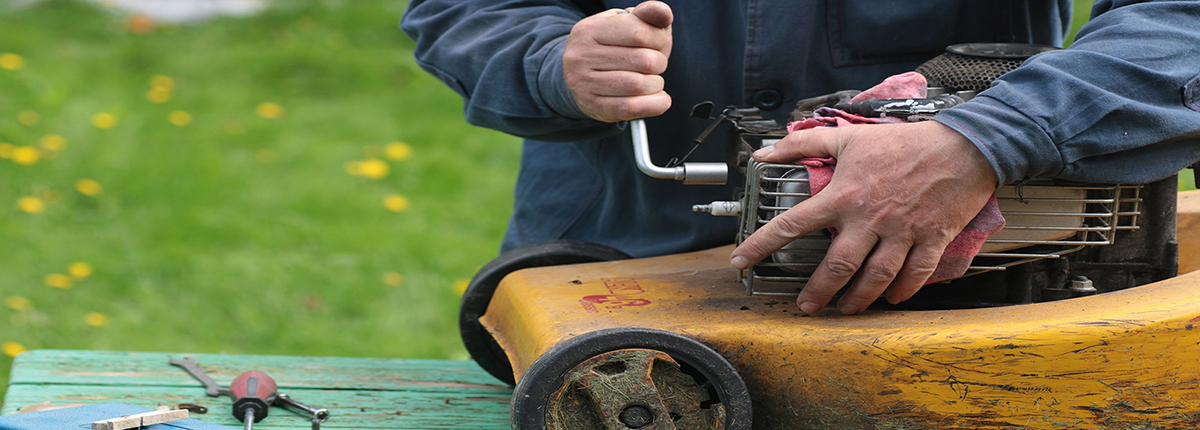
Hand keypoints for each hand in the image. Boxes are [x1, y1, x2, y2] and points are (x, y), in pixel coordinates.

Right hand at [563, 1, 672, 121]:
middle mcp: (581, 56)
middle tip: (654, 64)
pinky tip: (658, 98)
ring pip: (638, 85)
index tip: (657, 43)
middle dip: (659, 63)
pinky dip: (654, 104)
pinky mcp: (593, 106)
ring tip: (653, 80)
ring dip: (657, 84)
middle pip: (643, 60)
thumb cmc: (613, 47)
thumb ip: (649, 14)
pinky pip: (631, 108)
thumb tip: (662, 12)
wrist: (583, 75)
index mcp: (590, 29)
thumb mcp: (628, 23)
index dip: (659, 39)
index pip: (639, 32)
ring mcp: (583, 83)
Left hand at [729, 121, 996, 314]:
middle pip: (837, 266)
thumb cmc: (905, 141)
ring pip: (875, 278)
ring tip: (845, 309)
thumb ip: (803, 145)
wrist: (964, 145)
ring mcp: (901, 232)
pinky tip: (890, 299)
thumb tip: (766, 151)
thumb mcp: (849, 137)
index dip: (761, 244)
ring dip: (857, 299)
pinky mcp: (931, 238)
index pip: (792, 224)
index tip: (741, 260)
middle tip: (807, 306)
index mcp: (844, 195)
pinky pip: (915, 274)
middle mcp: (869, 218)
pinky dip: (902, 291)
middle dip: (818, 292)